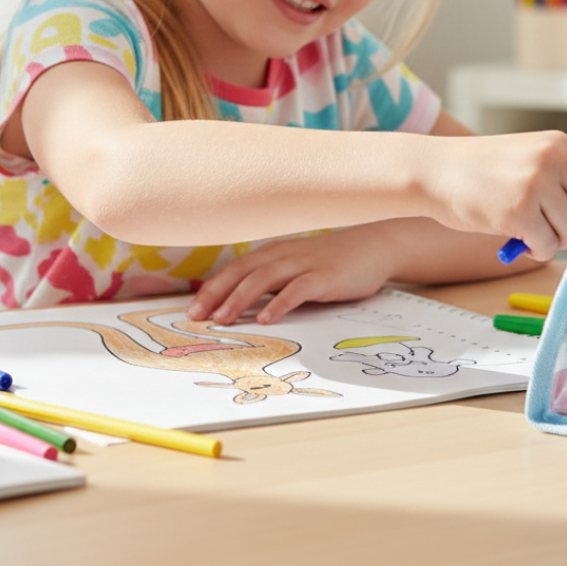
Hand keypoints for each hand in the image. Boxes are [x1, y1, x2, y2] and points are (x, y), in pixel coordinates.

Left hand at [187, 226, 397, 325]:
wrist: (374, 246)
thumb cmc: (332, 262)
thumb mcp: (297, 266)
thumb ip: (273, 281)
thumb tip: (242, 305)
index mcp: (274, 253)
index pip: (235, 269)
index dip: (212, 288)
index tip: (192, 309)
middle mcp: (284, 255)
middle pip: (242, 271)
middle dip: (216, 293)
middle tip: (196, 316)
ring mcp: (304, 264)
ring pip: (264, 278)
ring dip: (240, 298)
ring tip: (222, 319)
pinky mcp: (324, 277)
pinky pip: (297, 289)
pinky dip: (279, 303)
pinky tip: (266, 318)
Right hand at [425, 130, 566, 260]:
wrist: (433, 171)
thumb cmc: (479, 170)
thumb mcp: (527, 156)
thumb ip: (562, 173)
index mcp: (558, 143)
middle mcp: (552, 159)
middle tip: (563, 231)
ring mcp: (536, 184)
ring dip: (557, 241)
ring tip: (531, 232)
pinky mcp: (519, 212)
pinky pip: (549, 246)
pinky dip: (537, 251)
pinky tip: (518, 240)